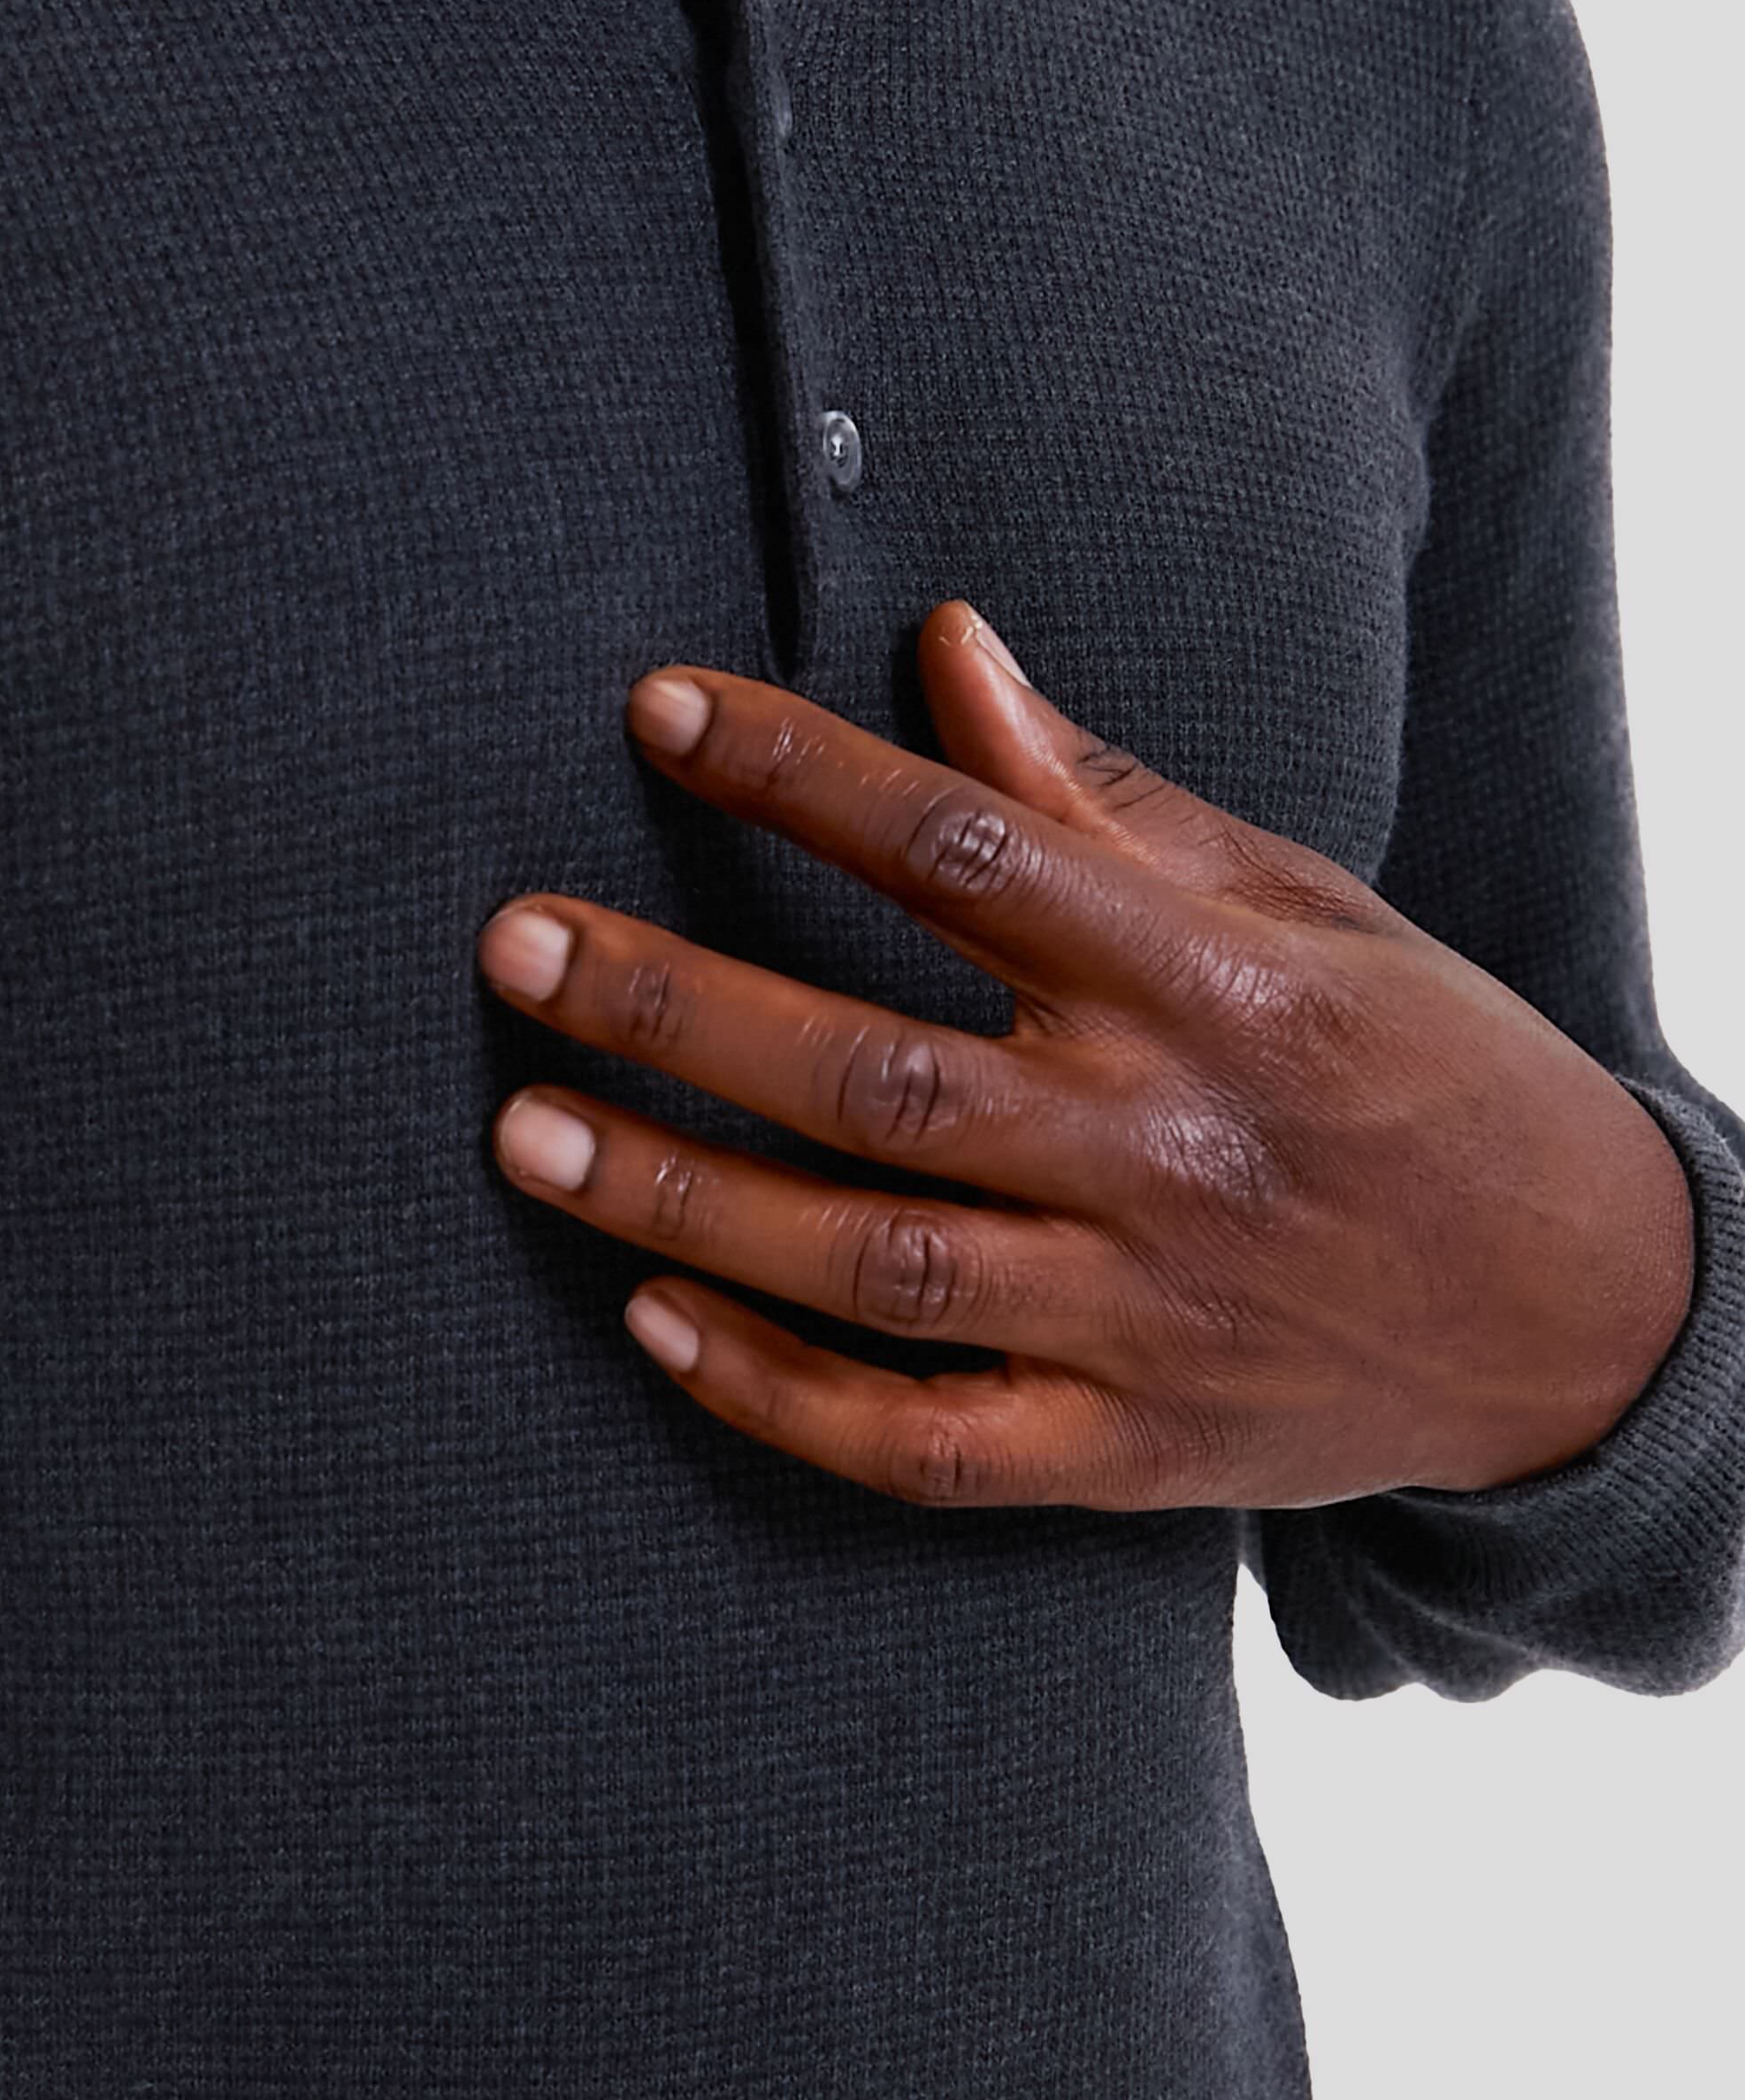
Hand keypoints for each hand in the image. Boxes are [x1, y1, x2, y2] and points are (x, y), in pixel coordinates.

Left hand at [474, 601, 1695, 1510]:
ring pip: (869, 1260)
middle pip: (877, 1071)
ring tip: (523, 1133)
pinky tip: (650, 1320)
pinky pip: (921, 1444)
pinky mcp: (1128, 1454)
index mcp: (1211, 985)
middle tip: (513, 946)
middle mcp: (1165, 1149)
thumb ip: (1106, 795)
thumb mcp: (1299, 903)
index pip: (970, 853)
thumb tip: (948, 644)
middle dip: (678, 1003)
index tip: (658, 710)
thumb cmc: (1422, 1069)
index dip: (802, 773)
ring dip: (680, 1195)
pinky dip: (778, 1394)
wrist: (1586, 1318)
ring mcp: (1141, 1317)